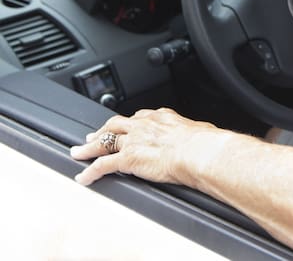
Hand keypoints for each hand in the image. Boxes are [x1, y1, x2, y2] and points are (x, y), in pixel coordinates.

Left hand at [70, 108, 228, 186]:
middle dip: (104, 131)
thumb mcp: (203, 132)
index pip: (140, 117)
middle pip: (116, 125)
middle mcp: (145, 126)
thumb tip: (210, 137)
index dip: (130, 122)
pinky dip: (90, 172)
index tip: (127, 124)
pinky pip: (102, 165)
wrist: (199, 151)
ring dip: (89, 148)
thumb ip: (199, 134)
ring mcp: (134, 141)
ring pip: (104, 142)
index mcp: (163, 118)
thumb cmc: (206, 143)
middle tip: (94, 136)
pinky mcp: (127, 159)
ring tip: (79, 153)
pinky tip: (83, 178)